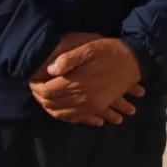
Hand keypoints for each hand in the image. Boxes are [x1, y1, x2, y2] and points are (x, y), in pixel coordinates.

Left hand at [29, 34, 144, 125]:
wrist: (136, 61)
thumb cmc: (111, 51)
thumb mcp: (90, 48)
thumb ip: (68, 58)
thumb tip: (50, 70)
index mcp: (78, 83)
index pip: (48, 92)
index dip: (36, 87)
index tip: (31, 80)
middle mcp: (83, 99)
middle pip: (53, 105)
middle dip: (41, 98)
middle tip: (35, 89)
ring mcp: (92, 105)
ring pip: (64, 114)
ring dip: (52, 109)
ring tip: (45, 100)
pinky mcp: (99, 106)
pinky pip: (80, 118)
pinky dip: (69, 117)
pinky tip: (65, 113)